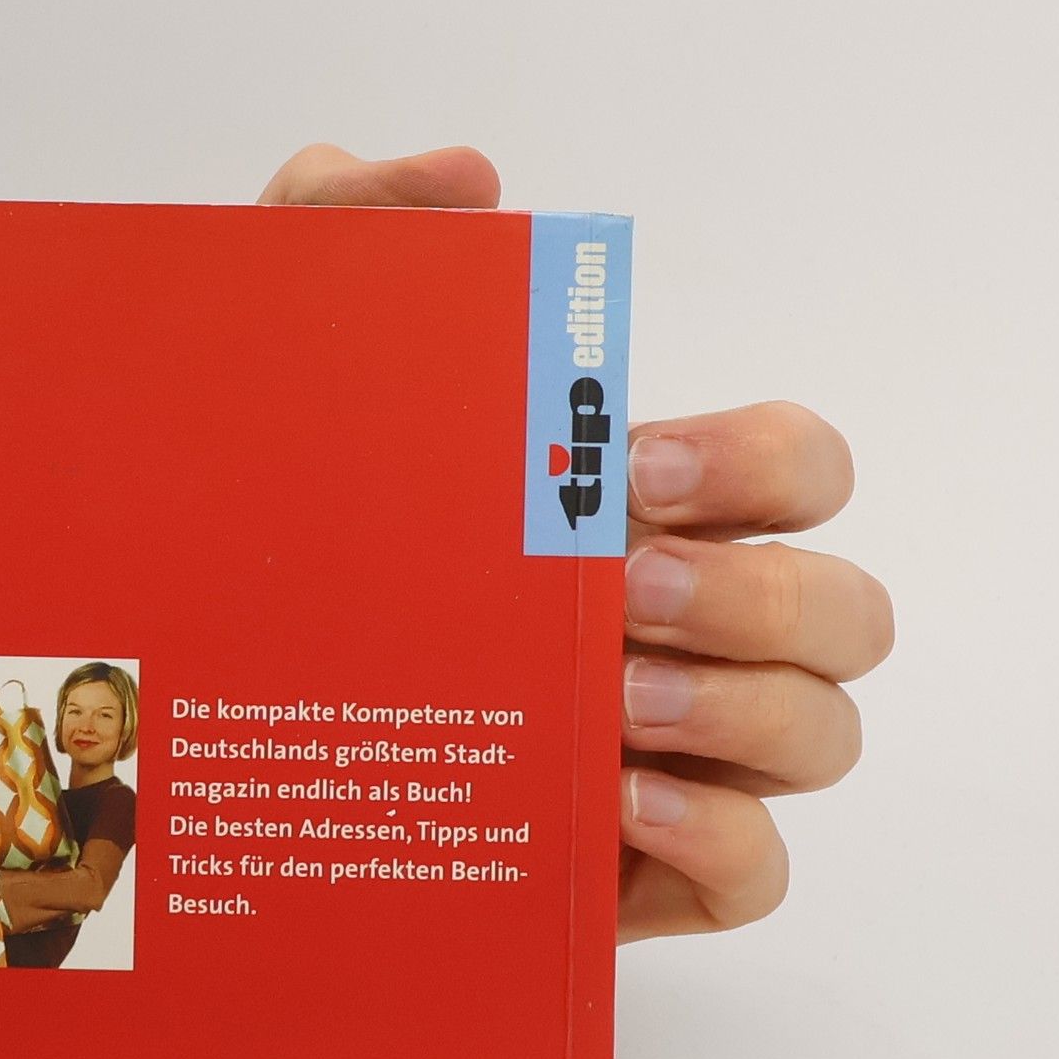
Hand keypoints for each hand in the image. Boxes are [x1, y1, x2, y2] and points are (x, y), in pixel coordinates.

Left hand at [260, 144, 893, 940]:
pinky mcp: (635, 876)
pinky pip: (757, 876)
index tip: (636, 470)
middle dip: (763, 596)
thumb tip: (470, 183)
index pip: (797, 474)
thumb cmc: (280, 571)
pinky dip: (722, 839)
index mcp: (634, 531)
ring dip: (748, 711)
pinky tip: (617, 799)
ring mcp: (671, 762)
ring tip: (612, 701)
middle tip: (626, 590)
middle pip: (846, 614)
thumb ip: (346, 242)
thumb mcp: (279, 396)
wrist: (212, 752)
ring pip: (823, 736)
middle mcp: (679, 641)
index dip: (765, 463)